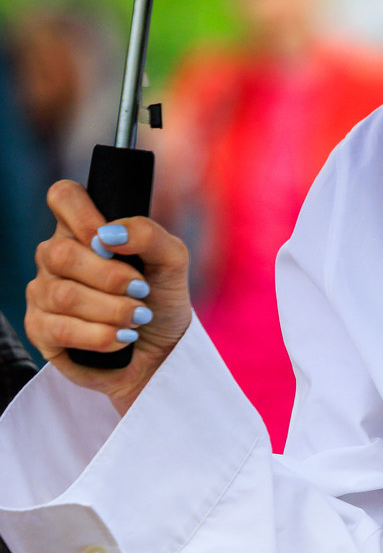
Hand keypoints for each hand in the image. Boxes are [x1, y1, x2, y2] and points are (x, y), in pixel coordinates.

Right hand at [26, 180, 191, 413]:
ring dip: (113, 311)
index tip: (111, 243)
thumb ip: (149, 235)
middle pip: (62, 253)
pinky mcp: (41, 330)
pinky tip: (121, 339)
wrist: (162, 355)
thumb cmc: (161, 303)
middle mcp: (55, 257)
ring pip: (65, 295)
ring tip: (138, 319)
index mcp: (81, 231)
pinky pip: (61, 329)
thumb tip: (110, 233)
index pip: (64, 197)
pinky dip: (101, 337)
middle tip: (142, 292)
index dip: (84, 216)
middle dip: (112, 278)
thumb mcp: (172, 263)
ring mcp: (43, 293)